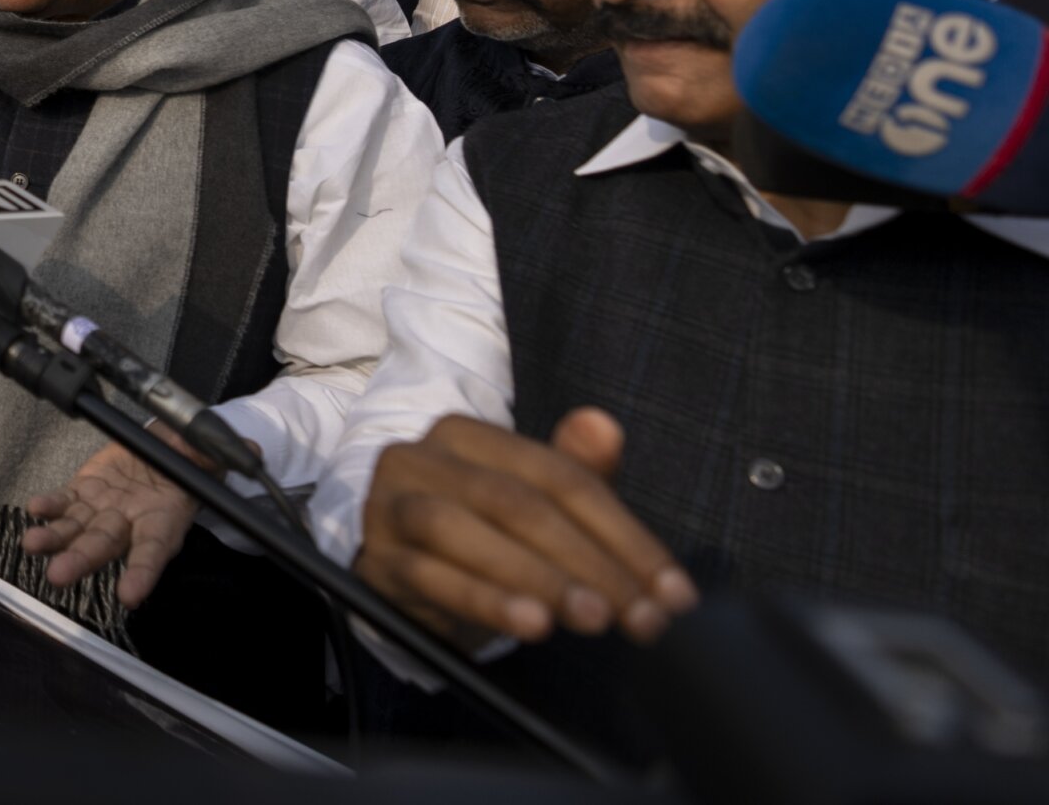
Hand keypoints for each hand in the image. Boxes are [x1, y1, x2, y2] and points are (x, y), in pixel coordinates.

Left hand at [23, 428, 227, 609]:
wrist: (166, 450)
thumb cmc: (189, 463)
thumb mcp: (206, 457)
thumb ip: (216, 457)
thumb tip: (253, 452)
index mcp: (163, 522)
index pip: (153, 552)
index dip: (142, 574)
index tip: (129, 596)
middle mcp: (129, 522)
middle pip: (104, 545)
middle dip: (81, 560)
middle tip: (59, 576)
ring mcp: (103, 508)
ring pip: (76, 529)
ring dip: (53, 539)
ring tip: (32, 545)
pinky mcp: (84, 490)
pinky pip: (64, 501)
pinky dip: (49, 507)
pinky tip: (35, 510)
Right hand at [356, 408, 697, 648]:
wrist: (402, 572)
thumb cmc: (481, 532)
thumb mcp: (536, 504)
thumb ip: (577, 469)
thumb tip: (604, 425)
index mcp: (467, 435)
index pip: (557, 475)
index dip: (624, 533)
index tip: (672, 590)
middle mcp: (422, 458)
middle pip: (517, 503)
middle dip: (590, 562)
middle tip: (639, 615)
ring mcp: (392, 506)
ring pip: (467, 533)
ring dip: (538, 578)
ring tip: (593, 619)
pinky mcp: (377, 558)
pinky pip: (432, 576)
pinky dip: (487, 601)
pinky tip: (532, 625)